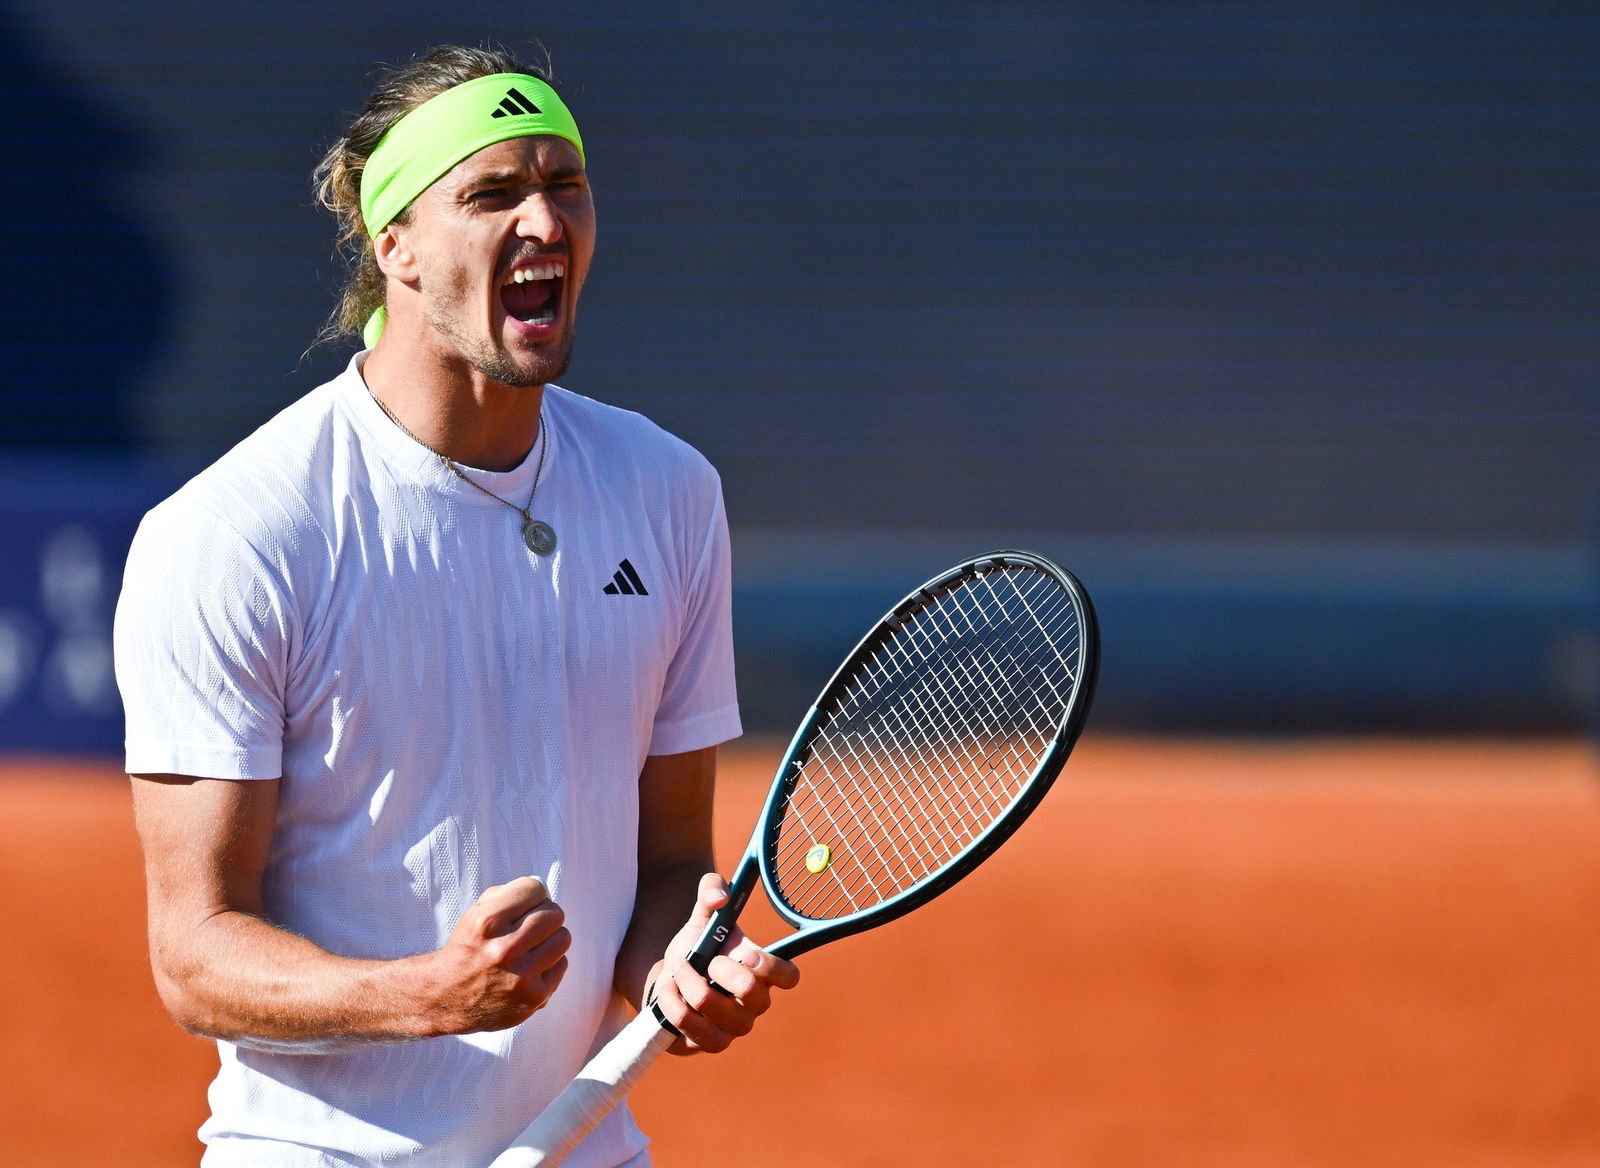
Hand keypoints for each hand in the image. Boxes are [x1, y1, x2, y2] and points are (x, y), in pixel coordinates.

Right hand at [417, 876, 570, 1035]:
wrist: (447, 998)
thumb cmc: (468, 949)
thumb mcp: (474, 914)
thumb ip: (506, 895)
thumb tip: (541, 889)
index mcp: (485, 923)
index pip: (534, 888)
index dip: (531, 894)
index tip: (523, 904)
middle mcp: (503, 950)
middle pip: (554, 913)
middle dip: (544, 915)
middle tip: (531, 926)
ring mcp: (520, 977)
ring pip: (563, 937)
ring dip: (550, 938)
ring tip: (532, 946)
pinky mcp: (534, 997)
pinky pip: (562, 963)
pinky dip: (550, 963)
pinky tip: (530, 968)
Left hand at [648, 873, 798, 1054]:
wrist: (670, 980)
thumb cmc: (698, 948)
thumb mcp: (703, 914)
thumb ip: (712, 889)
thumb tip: (721, 896)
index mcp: (762, 972)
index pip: (788, 976)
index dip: (771, 966)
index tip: (745, 952)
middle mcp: (754, 1003)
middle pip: (753, 994)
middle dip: (720, 971)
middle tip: (703, 959)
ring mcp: (735, 1027)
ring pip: (714, 1008)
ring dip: (688, 983)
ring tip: (678, 970)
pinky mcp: (711, 1043)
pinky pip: (692, 1029)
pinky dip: (673, 1005)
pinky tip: (669, 991)